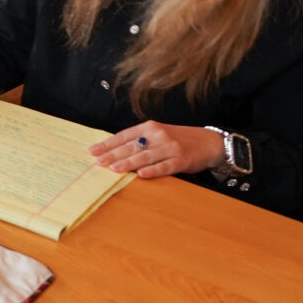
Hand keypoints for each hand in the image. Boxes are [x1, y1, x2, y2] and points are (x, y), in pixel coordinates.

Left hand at [89, 121, 226, 179]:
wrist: (209, 142)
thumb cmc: (179, 139)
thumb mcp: (158, 134)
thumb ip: (140, 140)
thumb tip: (114, 150)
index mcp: (150, 127)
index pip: (124, 136)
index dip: (108, 144)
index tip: (93, 151)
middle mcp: (159, 135)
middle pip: (132, 146)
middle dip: (112, 154)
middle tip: (97, 162)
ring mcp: (170, 147)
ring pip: (145, 156)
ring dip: (128, 162)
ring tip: (114, 168)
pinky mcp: (181, 160)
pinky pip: (164, 166)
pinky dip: (152, 170)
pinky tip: (141, 174)